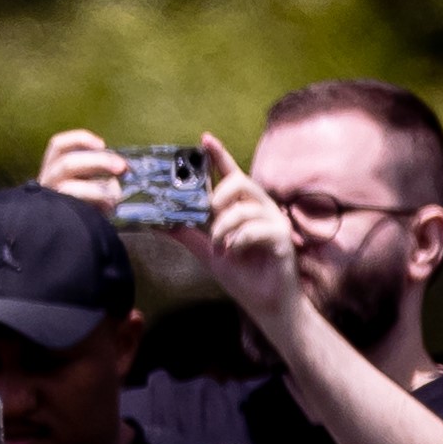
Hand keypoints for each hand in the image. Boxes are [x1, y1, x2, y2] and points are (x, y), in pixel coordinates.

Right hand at [35, 128, 124, 209]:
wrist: (71, 240)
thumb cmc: (84, 208)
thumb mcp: (92, 184)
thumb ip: (100, 174)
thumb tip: (122, 169)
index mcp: (53, 170)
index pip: (58, 146)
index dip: (80, 140)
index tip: (102, 144)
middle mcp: (46, 183)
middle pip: (67, 163)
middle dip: (99, 161)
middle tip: (122, 168)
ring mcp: (48, 201)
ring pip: (68, 186)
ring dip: (98, 189)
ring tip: (114, 198)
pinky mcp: (56, 216)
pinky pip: (77, 206)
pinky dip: (96, 205)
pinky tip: (107, 210)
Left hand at [176, 133, 303, 326]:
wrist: (265, 303)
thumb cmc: (243, 275)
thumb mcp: (207, 252)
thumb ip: (188, 234)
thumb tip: (159, 222)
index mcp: (243, 209)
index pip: (230, 175)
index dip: (218, 157)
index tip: (204, 139)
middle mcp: (261, 209)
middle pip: (239, 182)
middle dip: (218, 196)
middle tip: (208, 215)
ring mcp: (274, 222)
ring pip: (244, 208)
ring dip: (223, 228)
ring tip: (220, 248)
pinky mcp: (282, 238)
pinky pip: (255, 229)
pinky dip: (239, 242)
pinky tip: (236, 253)